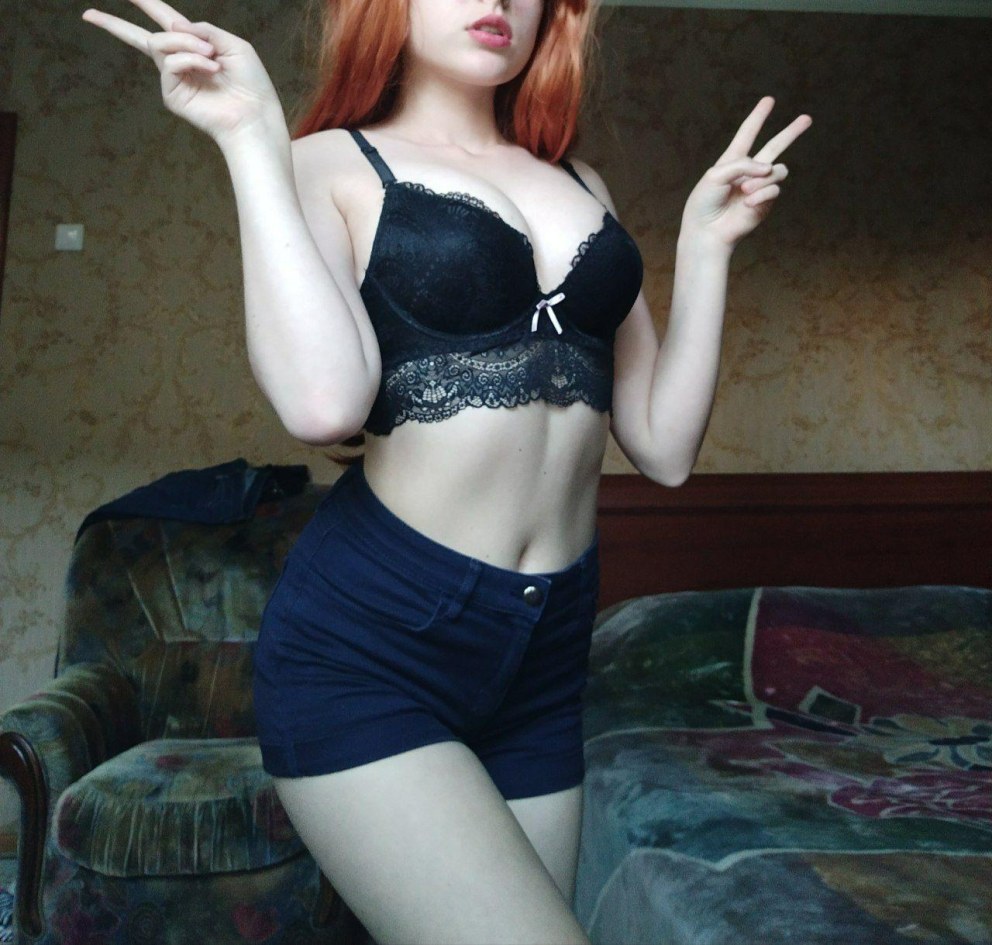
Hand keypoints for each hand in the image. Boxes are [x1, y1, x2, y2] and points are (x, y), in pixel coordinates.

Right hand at [82, 0, 286, 148]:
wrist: (254, 114)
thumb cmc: (251, 83)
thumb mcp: (232, 45)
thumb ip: (204, 29)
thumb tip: (174, 23)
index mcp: (196, 46)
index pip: (167, 21)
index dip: (146, 3)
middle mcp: (182, 61)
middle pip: (141, 37)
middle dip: (113, 24)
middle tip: (89, 14)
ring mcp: (174, 78)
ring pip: (160, 42)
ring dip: (187, 43)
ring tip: (211, 57)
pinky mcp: (172, 94)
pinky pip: (170, 62)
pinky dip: (191, 59)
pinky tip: (210, 70)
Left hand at [680, 97, 811, 249]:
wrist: (707, 231)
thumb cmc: (705, 203)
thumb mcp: (716, 175)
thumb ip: (743, 164)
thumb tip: (769, 168)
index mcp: (732, 160)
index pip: (747, 134)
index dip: (758, 116)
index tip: (769, 100)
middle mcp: (749, 171)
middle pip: (775, 147)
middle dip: (791, 133)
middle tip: (807, 118)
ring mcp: (759, 186)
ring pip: (778, 170)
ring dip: (762, 179)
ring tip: (745, 191)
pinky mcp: (765, 203)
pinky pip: (774, 189)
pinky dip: (761, 194)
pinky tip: (748, 204)